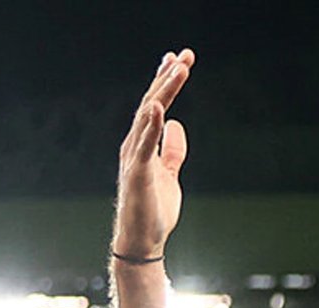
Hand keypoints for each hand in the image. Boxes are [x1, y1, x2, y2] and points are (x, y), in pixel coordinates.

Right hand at [112, 49, 195, 260]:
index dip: (166, 81)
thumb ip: (172, 150)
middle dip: (168, 77)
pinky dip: (149, 125)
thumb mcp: (170, 173)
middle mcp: (134, 145)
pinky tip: (157, 106)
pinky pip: (144, 145)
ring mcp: (134, 158)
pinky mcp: (137, 174)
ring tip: (177, 68)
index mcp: (143, 144)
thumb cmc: (154, 210)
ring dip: (163, 91)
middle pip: (152, 103)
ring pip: (148, 117)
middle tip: (184, 54)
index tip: (177, 59)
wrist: (143, 241)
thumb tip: (177, 124)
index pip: (155, 104)